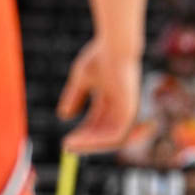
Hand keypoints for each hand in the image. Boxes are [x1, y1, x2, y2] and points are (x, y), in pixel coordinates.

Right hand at [56, 39, 140, 153]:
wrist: (115, 47)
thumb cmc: (101, 57)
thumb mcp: (82, 79)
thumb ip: (75, 96)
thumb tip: (64, 116)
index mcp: (112, 98)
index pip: (98, 122)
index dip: (84, 133)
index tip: (67, 141)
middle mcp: (122, 105)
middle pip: (105, 132)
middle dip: (86, 141)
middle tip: (67, 147)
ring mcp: (127, 108)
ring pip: (112, 138)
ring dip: (90, 144)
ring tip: (70, 146)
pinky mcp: (130, 110)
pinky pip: (116, 135)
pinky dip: (98, 141)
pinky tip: (80, 140)